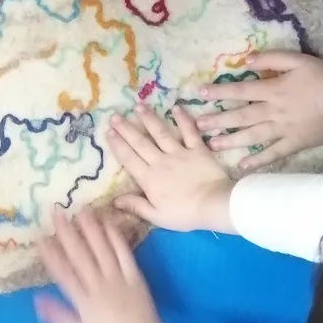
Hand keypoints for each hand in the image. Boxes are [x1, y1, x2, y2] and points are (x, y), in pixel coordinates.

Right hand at [37, 209, 168, 322]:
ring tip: (81, 210)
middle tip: (57, 212)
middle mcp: (100, 285)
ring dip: (91, 229)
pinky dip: (116, 238)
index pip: (63, 273)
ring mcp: (118, 278)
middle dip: (67, 233)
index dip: (51, 254)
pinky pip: (125, 254)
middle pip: (80, 255)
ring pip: (102, 250)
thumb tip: (37, 300)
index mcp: (84, 300)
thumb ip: (60, 317)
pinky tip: (108, 223)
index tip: (40, 236)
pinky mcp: (135, 276)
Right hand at [108, 104, 233, 232]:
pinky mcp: (197, 149)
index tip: (108, 131)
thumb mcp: (157, 216)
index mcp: (149, 178)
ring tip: (138, 106)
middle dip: (126, 128)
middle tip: (115, 115)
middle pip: (140, 142)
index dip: (117, 144)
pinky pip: (189, 132)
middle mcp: (160, 161)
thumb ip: (136, 206)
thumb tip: (115, 200)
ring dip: (148, 118)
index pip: (129, 158)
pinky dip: (183, 119)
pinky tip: (176, 107)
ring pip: (160, 133)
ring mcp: (179, 153)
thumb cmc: (185, 214)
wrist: (214, 204)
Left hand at [195, 51, 322, 169]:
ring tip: (212, 145)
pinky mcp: (294, 143)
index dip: (219, 92)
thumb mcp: (298, 60)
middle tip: (199, 126)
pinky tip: (243, 166)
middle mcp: (273, 112)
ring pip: (252, 136)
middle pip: (240, 117)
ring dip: (231, 141)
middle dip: (218, 121)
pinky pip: (273, 154)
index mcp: (273, 90)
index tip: (200, 94)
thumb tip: (246, 61)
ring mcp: (283, 130)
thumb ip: (271, 59)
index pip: (239, 91)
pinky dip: (258, 160)